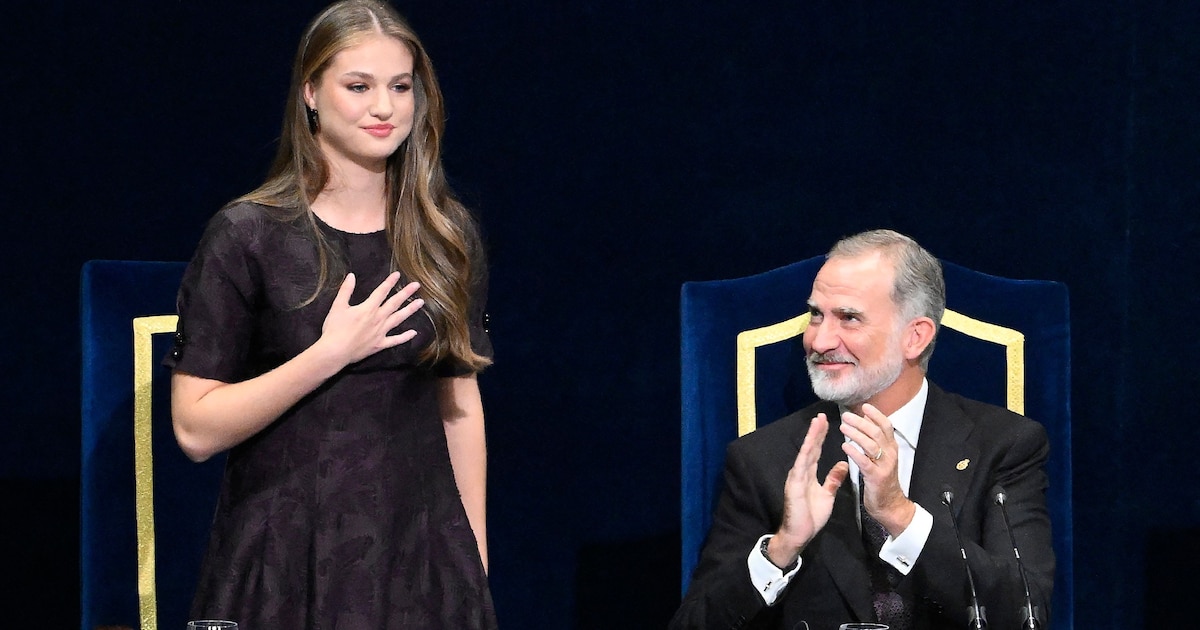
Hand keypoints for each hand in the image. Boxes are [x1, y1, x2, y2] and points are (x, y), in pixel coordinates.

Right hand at [317, 272, 423, 367]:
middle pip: (394, 303)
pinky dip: (405, 337)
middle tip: (417, 286)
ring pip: (398, 319)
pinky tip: (414, 333)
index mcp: (368, 308)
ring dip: (410, 310)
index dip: (389, 282)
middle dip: (406, 293)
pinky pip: (395, 340)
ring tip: (421, 303)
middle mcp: (378, 319)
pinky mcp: (379, 344)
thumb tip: (351, 275)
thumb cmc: (334, 328)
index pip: (381, 292)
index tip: (398, 274)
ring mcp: (380, 332)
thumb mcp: (338, 306)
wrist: (335, 351)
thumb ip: (346, 290)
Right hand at [769, 413, 849, 566]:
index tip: (826, 422)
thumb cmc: (810, 516)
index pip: (816, 451)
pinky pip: (801, 466)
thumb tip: (843, 465)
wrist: (799, 534)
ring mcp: (797, 477)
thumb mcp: (827, 495)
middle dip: (816, 431)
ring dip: (812, 437)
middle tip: (822, 415)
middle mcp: (801, 472)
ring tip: (817, 423)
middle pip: (810, 448)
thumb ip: (833, 480)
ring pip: (805, 453)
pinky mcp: (795, 485)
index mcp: (808, 474)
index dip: (821, 437)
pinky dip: (806, 454)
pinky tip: (810, 444)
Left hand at [840, 403, 914, 534]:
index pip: (886, 426)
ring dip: (856, 434)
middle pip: (876, 432)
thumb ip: (875, 441)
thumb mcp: (882, 457)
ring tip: (843, 427)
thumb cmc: (882, 479)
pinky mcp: (876, 477)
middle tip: (846, 416)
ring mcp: (884, 466)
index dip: (876, 415)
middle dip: (861, 422)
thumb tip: (866, 422)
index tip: (864, 406)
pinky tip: (844, 446)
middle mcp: (890, 454)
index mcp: (892, 448)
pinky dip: (854, 452)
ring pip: (871, 444)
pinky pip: (865, 462)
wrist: (890, 505)